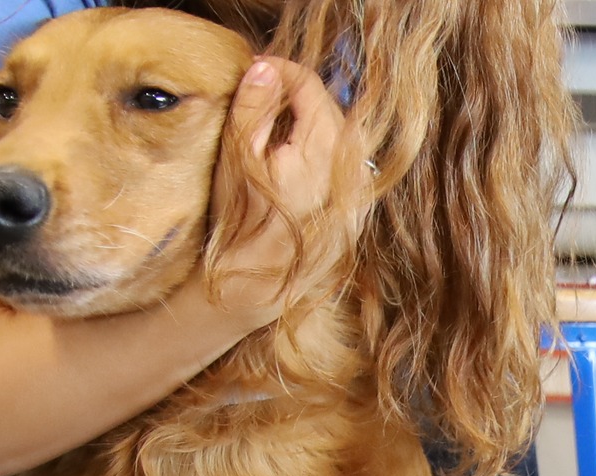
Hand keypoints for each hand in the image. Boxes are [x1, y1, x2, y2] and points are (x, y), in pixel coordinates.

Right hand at [211, 56, 354, 321]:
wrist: (253, 288)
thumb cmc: (237, 226)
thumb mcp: (237, 159)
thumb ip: (254, 108)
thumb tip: (266, 67)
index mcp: (320, 155)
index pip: (312, 90)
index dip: (284, 71)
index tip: (260, 69)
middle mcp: (349, 174)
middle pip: (333, 111)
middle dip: (300, 95)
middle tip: (266, 94)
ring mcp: (358, 196)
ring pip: (344, 138)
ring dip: (315, 123)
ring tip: (279, 126)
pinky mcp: (357, 214)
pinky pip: (348, 167)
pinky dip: (326, 153)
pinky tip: (297, 161)